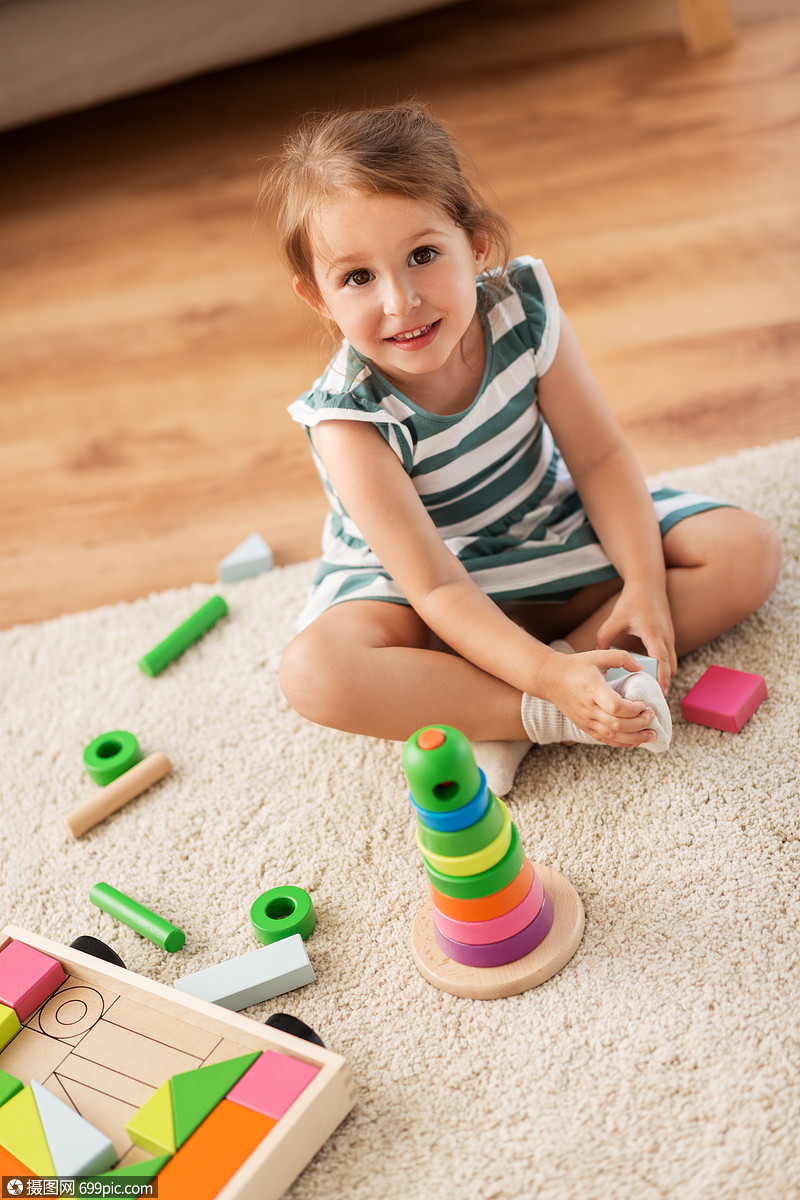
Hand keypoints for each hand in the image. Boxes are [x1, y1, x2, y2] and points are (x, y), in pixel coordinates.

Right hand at [536, 648, 660, 747]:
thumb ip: (622, 658)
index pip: (616, 706)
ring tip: (650, 735)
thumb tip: (640, 668)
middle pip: (617, 724)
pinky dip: (622, 742)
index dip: (633, 708)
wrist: (550, 678)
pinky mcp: (584, 726)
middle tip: (651, 716)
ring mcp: (585, 720)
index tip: (643, 703)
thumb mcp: (598, 655)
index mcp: (592, 689)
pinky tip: (635, 740)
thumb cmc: (576, 666)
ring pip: (612, 736)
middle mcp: (588, 708)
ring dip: (635, 738)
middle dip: (639, 724)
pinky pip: (605, 739)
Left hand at [595, 582, 676, 694]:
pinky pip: (670, 657)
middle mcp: (665, 636)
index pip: (660, 657)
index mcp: (652, 632)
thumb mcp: (614, 619)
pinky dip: (665, 668)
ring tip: (652, 693)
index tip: (660, 691)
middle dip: (664, 682)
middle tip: (654, 700)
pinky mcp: (669, 636)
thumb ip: (604, 638)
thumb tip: (598, 657)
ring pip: (672, 662)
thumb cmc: (631, 601)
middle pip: (670, 665)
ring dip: (665, 676)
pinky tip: (653, 678)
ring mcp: (670, 636)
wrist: (649, 584)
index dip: (661, 675)